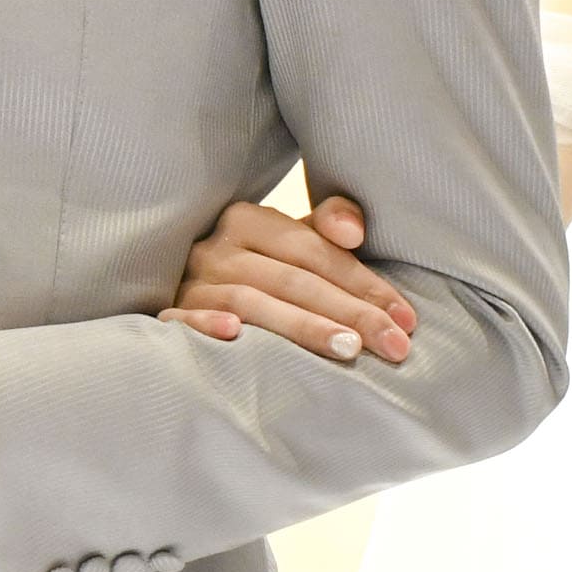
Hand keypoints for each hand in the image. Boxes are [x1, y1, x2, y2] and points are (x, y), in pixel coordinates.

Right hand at [168, 187, 417, 361]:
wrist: (172, 285)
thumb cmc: (251, 270)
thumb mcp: (286, 243)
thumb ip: (327, 226)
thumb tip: (355, 231)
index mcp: (247, 220)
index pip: (314, 251)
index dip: (364, 283)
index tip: (406, 318)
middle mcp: (216, 248)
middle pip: (292, 280)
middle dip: (349, 312)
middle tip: (393, 345)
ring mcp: (189, 283)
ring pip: (250, 302)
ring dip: (301, 326)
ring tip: (348, 350)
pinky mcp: (166, 314)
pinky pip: (182, 320)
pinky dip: (207, 325)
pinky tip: (236, 337)